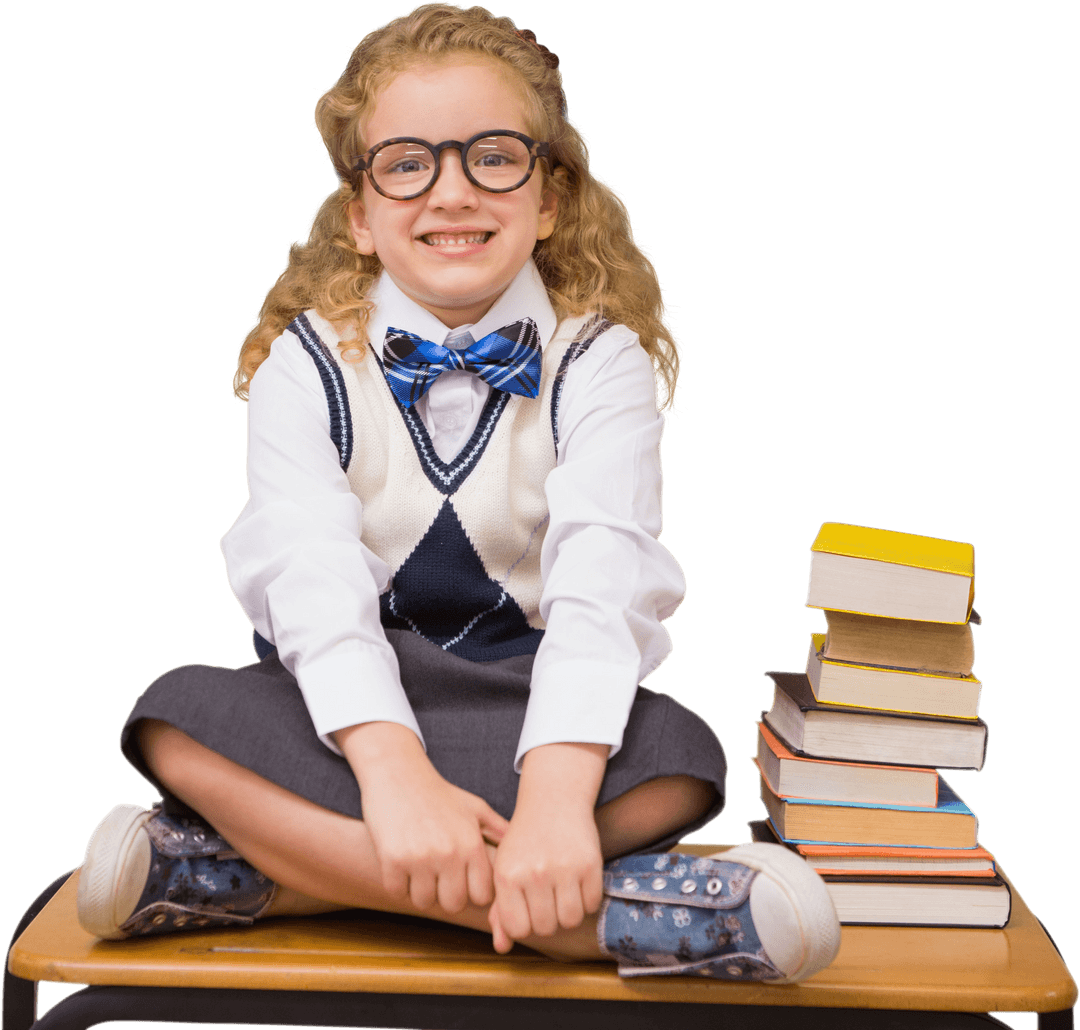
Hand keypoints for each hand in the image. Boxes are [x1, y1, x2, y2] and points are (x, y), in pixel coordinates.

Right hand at [333, 722, 508, 913]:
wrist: (398, 772)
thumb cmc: (439, 793)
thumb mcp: (474, 807)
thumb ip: (498, 832)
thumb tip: (523, 853)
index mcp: (472, 844)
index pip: (481, 896)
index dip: (470, 890)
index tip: (460, 878)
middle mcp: (450, 853)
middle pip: (453, 904)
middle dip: (445, 893)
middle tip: (436, 874)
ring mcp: (420, 857)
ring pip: (423, 901)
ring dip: (419, 888)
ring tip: (418, 865)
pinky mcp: (392, 859)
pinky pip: (396, 891)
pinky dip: (396, 881)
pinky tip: (399, 860)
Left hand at [487, 742, 606, 952]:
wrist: (552, 800)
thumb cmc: (524, 841)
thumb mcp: (505, 869)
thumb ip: (501, 911)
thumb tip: (502, 948)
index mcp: (507, 875)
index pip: (518, 929)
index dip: (525, 923)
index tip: (526, 906)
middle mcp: (534, 872)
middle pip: (546, 928)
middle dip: (548, 918)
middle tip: (546, 896)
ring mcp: (564, 868)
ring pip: (570, 920)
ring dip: (568, 912)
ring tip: (562, 891)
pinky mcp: (590, 863)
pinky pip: (592, 904)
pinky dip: (587, 898)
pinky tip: (577, 879)